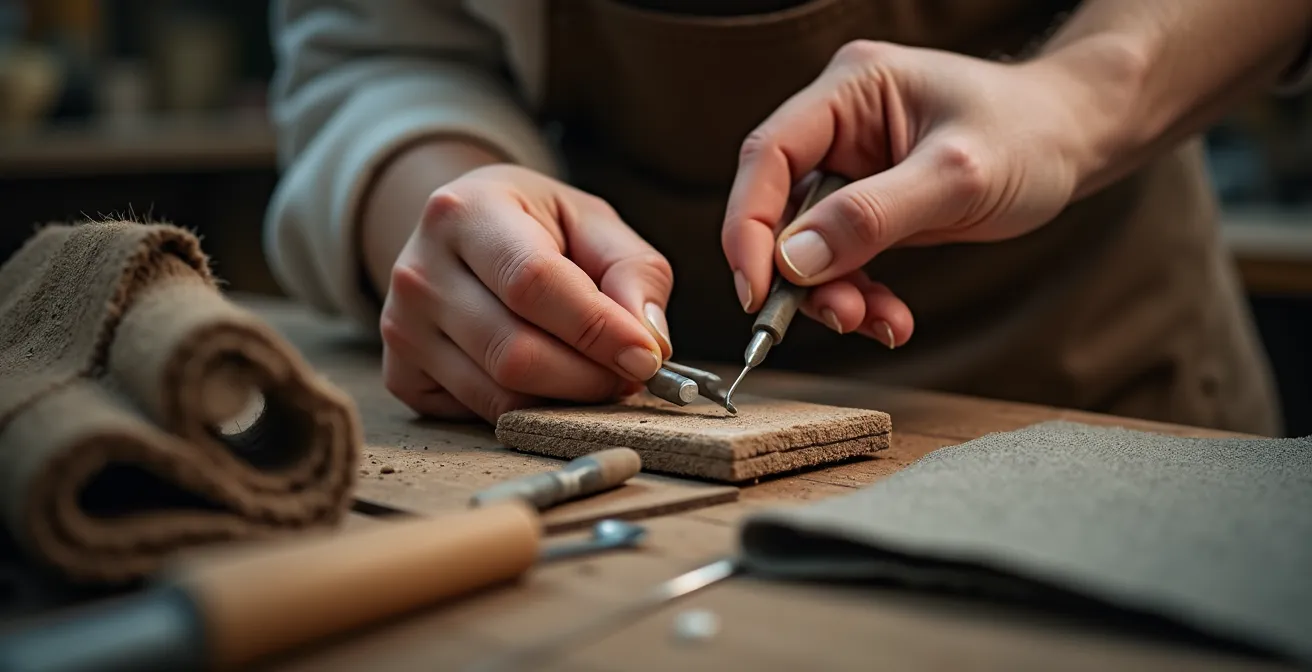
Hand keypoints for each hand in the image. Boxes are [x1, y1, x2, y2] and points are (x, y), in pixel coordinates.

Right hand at [380, 165, 673, 422]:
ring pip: (499, 395)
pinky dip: (528, 411)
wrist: (462, 233)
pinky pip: (478, 414)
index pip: (533, 283)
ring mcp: (400, 328)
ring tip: (597, 376)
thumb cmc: (537, 226)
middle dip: (588, 377)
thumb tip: (650, 343)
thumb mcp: (593, 223)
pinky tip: (546, 380)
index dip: (597, 328)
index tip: (647, 358)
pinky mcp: (400, 374)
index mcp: (464, 212)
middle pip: (514, 352)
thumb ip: (634, 272)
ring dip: (566, 400)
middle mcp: (418, 271)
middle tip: (629, 374)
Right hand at [722, 40, 1090, 347]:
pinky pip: (844, 258)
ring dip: (834, 293)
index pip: (768, 154)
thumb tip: (792, 261)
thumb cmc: (1029, 134)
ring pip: (809, 243)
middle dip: (800, 272)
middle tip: (835, 316)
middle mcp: (839, 125)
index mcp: (848, 90)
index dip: (749, 224)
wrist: (1077, 141)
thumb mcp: (956, 176)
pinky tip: (891, 319)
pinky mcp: (870, 205)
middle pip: (781, 205)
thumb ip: (872, 216)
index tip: (756, 289)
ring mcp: (852, 168)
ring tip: (877, 322)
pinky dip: (862, 294)